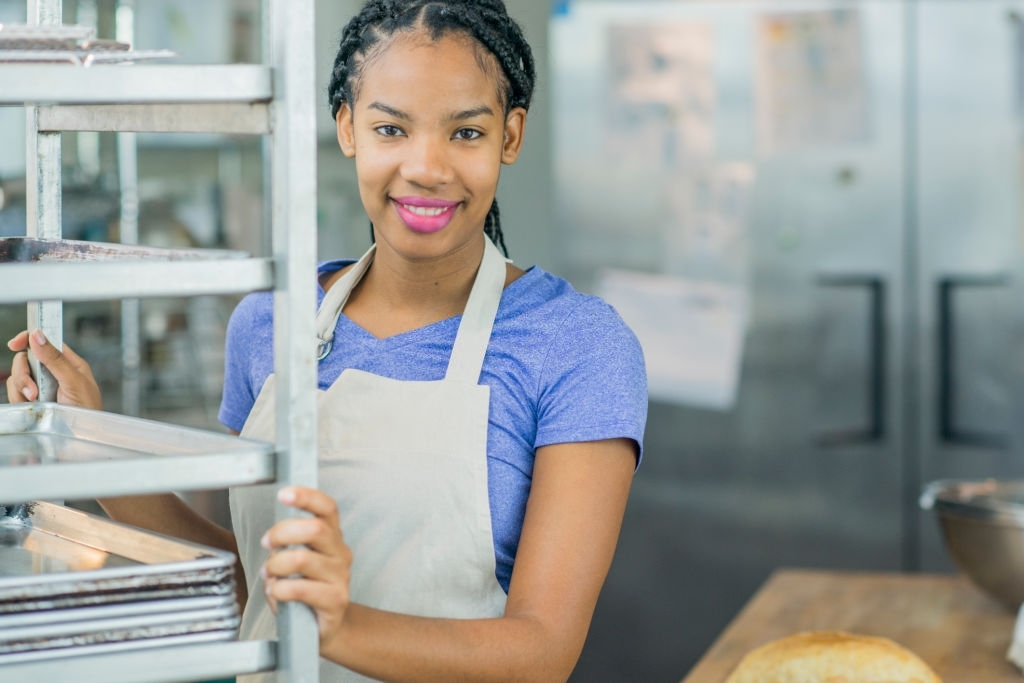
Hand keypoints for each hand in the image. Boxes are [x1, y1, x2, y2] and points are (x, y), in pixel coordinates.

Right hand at [6, 330, 101, 409]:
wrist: (82, 436)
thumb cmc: (88, 410)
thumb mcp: (74, 381)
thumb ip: (55, 359)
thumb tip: (37, 336)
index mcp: (69, 363)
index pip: (46, 342)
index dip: (29, 339)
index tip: (15, 343)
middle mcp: (53, 373)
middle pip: (26, 359)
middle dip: (24, 373)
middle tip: (34, 390)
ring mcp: (41, 387)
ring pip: (18, 377)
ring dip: (22, 388)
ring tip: (37, 400)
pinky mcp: (32, 400)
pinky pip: (15, 392)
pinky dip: (19, 398)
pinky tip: (32, 405)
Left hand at [261, 486, 352, 646]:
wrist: (325, 627)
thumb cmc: (306, 589)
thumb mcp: (299, 559)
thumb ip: (290, 543)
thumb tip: (271, 537)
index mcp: (332, 537)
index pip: (327, 508)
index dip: (306, 497)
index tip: (284, 494)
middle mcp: (341, 553)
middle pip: (314, 529)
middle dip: (282, 532)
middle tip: (267, 543)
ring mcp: (340, 577)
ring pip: (302, 558)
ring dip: (275, 566)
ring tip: (269, 575)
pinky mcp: (335, 600)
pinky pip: (299, 588)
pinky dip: (279, 589)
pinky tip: (275, 592)